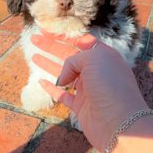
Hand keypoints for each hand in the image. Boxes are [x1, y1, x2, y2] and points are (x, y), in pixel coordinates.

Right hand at [31, 29, 149, 151]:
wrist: (119, 123)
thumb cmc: (111, 86)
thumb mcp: (94, 60)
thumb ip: (74, 60)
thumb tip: (63, 77)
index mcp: (103, 56)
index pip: (81, 40)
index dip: (64, 35)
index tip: (47, 29)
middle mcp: (96, 71)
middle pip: (69, 55)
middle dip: (51, 46)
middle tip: (34, 38)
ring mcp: (88, 89)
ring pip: (64, 74)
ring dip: (48, 64)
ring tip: (33, 57)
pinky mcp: (81, 107)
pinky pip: (63, 95)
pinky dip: (52, 88)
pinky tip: (42, 82)